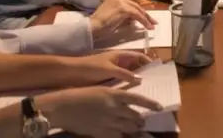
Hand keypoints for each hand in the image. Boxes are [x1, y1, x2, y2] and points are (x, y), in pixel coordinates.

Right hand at [45, 86, 162, 137]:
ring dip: (135, 129)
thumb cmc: (78, 94)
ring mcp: (109, 122)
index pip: (139, 100)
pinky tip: (124, 136)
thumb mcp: (99, 90)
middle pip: (135, 116)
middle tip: (142, 121)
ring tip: (137, 129)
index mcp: (115, 94)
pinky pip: (118, 137)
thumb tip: (124, 100)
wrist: (62, 107)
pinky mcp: (102, 133)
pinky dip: (123, 137)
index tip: (159, 107)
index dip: (151, 104)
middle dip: (141, 120)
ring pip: (129, 128)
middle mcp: (115, 109)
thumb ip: (114, 96)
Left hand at [63, 50, 151, 85]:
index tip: (157, 69)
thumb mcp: (109, 69)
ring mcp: (113, 70)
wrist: (73, 73)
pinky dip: (128, 85)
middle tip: (154, 82)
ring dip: (137, 79)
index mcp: (120, 55)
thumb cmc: (91, 67)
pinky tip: (133, 93)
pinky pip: (122, 81)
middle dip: (145, 71)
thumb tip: (141, 78)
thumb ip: (125, 73)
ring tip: (147, 89)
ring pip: (129, 74)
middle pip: (135, 65)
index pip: (138, 56)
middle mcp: (118, 61)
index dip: (148, 61)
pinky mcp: (109, 78)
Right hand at [90, 0, 155, 39]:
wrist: (94, 26)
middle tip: (152, 20)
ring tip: (152, 25)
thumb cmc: (101, 25)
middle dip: (145, 12)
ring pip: (138, 9)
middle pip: (136, 3)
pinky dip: (144, 21)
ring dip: (146, 18)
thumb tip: (134, 19)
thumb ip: (124, 15)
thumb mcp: (114, 17)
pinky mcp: (124, 8)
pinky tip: (148, 27)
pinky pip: (137, 15)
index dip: (140, 3)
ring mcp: (121, 1)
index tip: (146, 9)